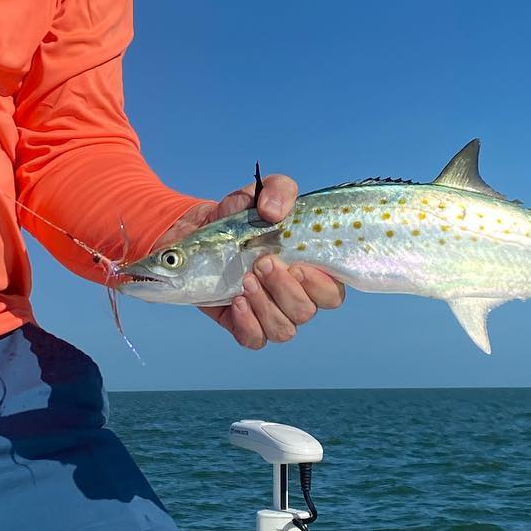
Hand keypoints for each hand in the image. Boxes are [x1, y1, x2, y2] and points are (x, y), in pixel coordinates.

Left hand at [157, 173, 345, 348]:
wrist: (198, 234)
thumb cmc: (240, 217)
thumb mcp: (259, 192)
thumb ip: (278, 190)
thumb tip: (274, 213)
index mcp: (310, 271)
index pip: (332, 294)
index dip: (319, 286)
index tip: (295, 264)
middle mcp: (294, 297)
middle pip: (306, 312)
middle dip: (284, 289)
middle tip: (261, 263)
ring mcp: (270, 314)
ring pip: (283, 330)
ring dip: (265, 306)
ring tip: (245, 280)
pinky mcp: (243, 324)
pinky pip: (255, 340)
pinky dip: (248, 324)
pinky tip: (236, 301)